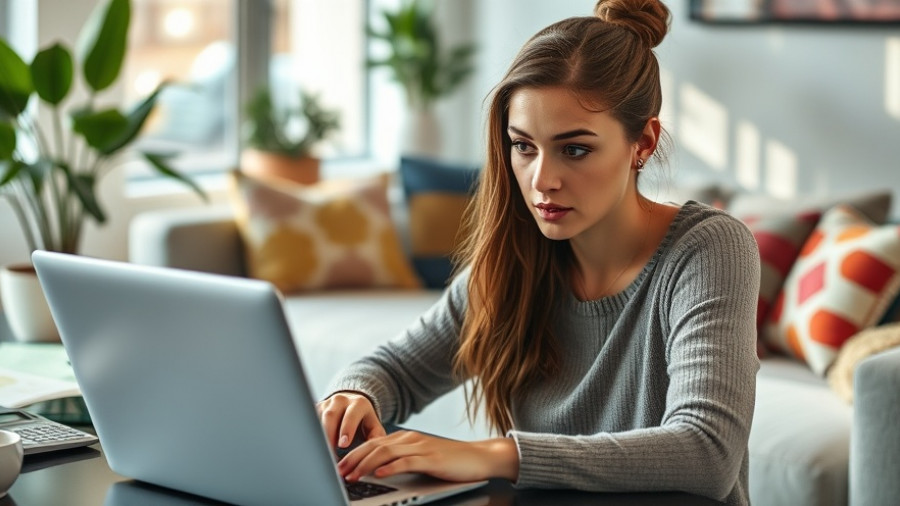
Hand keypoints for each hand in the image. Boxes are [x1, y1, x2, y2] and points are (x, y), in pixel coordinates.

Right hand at [317, 392, 386, 449]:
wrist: (353, 405)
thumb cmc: (364, 421)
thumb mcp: (373, 426)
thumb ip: (375, 437)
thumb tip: (372, 452)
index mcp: (358, 403)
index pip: (351, 415)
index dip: (347, 429)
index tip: (343, 445)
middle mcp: (341, 400)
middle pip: (331, 416)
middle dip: (329, 435)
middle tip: (329, 453)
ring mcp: (327, 403)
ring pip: (318, 419)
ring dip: (318, 437)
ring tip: (321, 455)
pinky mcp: (316, 409)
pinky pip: (311, 421)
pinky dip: (311, 435)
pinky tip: (313, 448)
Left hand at [337, 430, 519, 482]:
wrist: (479, 457)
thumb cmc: (449, 461)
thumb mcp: (421, 458)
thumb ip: (400, 460)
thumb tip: (375, 471)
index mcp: (405, 438)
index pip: (373, 443)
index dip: (353, 453)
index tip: (338, 465)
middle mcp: (410, 439)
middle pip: (374, 445)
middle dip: (353, 458)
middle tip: (338, 471)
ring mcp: (421, 447)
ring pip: (386, 452)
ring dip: (365, 464)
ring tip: (352, 475)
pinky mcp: (431, 458)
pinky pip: (406, 461)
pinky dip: (390, 467)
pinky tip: (379, 474)